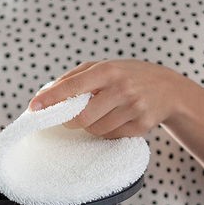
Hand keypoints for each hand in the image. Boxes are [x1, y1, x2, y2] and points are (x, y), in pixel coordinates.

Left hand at [28, 60, 192, 137]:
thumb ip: (73, 78)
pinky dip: (107, 131)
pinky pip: (110, 137)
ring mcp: (134, 108)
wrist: (169, 89)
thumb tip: (44, 94)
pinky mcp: (141, 126)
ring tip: (103, 113)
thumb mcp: (103, 68)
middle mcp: (122, 88)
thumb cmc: (127, 76)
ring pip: (95, 130)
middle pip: (82, 117)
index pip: (73, 86)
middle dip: (71, 120)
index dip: (51, 98)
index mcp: (108, 70)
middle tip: (71, 117)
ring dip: (91, 126)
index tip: (34, 107)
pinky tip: (117, 119)